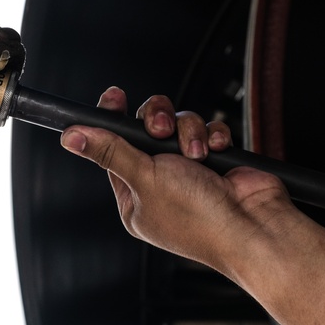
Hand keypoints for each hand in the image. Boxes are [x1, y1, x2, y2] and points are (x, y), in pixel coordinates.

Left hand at [59, 87, 294, 277]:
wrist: (254, 227)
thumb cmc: (199, 217)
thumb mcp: (144, 179)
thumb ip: (110, 151)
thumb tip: (71, 136)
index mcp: (135, 196)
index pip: (113, 148)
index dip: (112, 119)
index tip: (114, 97)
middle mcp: (160, 183)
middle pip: (146, 128)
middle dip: (157, 121)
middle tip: (162, 130)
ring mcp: (190, 171)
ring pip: (179, 124)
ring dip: (189, 132)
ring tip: (197, 154)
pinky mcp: (217, 160)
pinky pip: (208, 130)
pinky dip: (214, 137)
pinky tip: (217, 152)